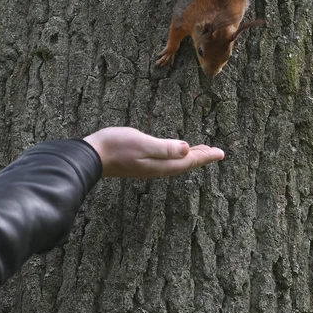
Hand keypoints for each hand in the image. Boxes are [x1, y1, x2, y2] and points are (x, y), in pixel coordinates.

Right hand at [83, 127, 223, 178]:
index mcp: (161, 165)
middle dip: (201, 157)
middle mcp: (157, 169)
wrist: (92, 156)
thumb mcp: (143, 143)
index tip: (221, 152)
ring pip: (176, 164)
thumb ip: (165, 148)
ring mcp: (148, 168)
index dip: (206, 156)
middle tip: (216, 152)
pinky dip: (177, 157)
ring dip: (190, 158)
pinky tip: (174, 153)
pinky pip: (166, 162)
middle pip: (185, 164)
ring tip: (200, 152)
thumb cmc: (116, 146)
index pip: (189, 161)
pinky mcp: (140, 164)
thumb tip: (188, 149)